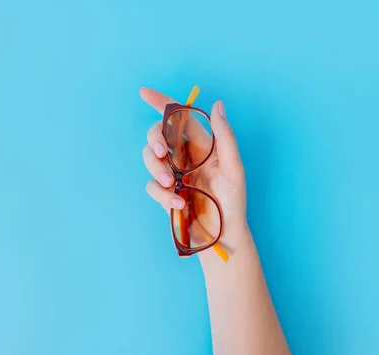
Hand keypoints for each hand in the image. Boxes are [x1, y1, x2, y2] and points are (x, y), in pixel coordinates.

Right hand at [140, 87, 248, 252]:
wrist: (222, 236)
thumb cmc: (233, 203)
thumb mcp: (233, 168)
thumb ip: (224, 137)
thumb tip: (216, 104)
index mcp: (202, 146)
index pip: (179, 118)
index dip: (162, 104)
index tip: (144, 93)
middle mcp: (185, 157)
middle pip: (158, 135)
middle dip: (155, 139)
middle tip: (162, 152)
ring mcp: (173, 175)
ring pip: (150, 158)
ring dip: (156, 168)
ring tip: (172, 185)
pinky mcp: (165, 194)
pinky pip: (152, 185)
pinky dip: (162, 194)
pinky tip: (178, 204)